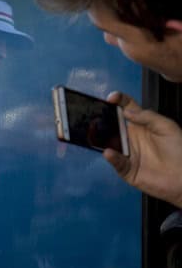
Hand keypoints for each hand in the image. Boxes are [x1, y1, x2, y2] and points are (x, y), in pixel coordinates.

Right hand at [103, 91, 181, 207]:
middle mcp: (131, 137)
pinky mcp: (126, 169)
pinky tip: (110, 152)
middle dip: (102, 119)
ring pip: (109, 143)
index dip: (118, 101)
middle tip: (95, 115)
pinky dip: (111, 157)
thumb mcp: (167, 127)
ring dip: (101, 138)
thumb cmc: (179, 150)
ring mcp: (127, 153)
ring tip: (95, 133)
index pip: (126, 109)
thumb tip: (126, 111)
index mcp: (141, 125)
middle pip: (112, 125)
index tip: (111, 98)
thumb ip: (148, 117)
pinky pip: (116, 161)